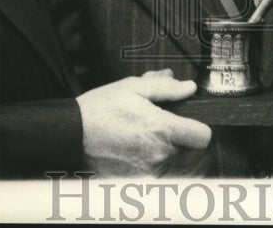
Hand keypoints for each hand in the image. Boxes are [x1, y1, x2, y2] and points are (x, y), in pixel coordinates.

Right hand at [76, 69, 211, 175]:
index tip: (191, 123)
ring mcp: (147, 173)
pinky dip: (156, 168)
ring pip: (176, 166)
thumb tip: (188, 88)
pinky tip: (141, 154)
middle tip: (165, 127)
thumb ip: (166, 88)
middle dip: (182, 138)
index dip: (200, 127)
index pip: (203, 137)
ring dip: (170, 154)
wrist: (70, 134)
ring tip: (149, 140)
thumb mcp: (133, 87)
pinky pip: (159, 178)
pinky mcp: (135, 184)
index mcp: (161, 129)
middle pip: (191, 152)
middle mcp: (157, 156)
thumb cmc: (99, 110)